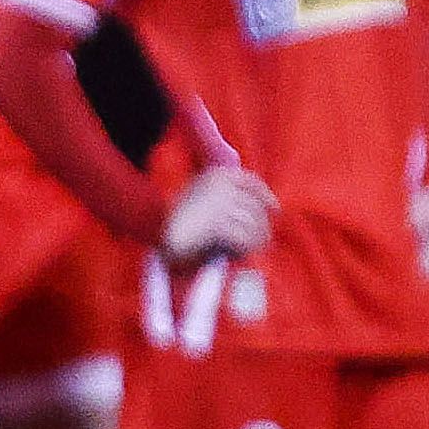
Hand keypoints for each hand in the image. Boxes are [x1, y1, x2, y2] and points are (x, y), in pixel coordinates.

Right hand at [159, 165, 275, 268]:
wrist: (153, 233)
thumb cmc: (175, 221)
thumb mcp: (199, 199)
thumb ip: (224, 199)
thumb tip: (258, 209)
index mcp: (215, 174)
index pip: (251, 182)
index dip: (266, 196)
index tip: (275, 209)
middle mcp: (220, 184)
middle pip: (256, 207)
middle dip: (260, 227)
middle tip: (255, 244)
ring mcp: (220, 202)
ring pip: (254, 225)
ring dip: (252, 241)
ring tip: (242, 251)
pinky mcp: (218, 222)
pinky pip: (244, 238)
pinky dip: (243, 249)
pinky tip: (234, 254)